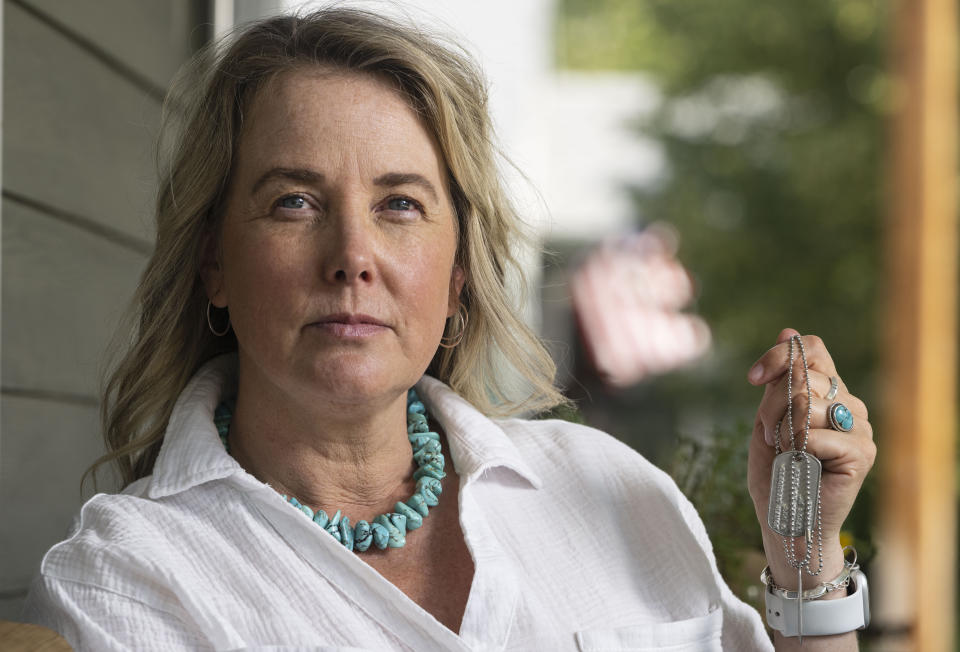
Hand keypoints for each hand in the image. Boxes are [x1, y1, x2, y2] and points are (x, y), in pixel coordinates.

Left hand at [746, 328, 875, 585]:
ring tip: (783, 452)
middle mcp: (848, 403)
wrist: (786, 521)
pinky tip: (798, 464)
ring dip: (779, 428)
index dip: (780, 356)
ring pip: (805, 401)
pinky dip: (795, 448)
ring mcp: (860, 427)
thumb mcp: (768, 418)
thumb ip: (779, 380)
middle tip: (769, 435)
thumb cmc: (775, 473)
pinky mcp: (862, 452)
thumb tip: (789, 330)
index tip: (753, 379)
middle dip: (770, 405)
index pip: (811, 348)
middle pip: (800, 375)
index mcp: (828, 391)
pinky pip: (815, 433)